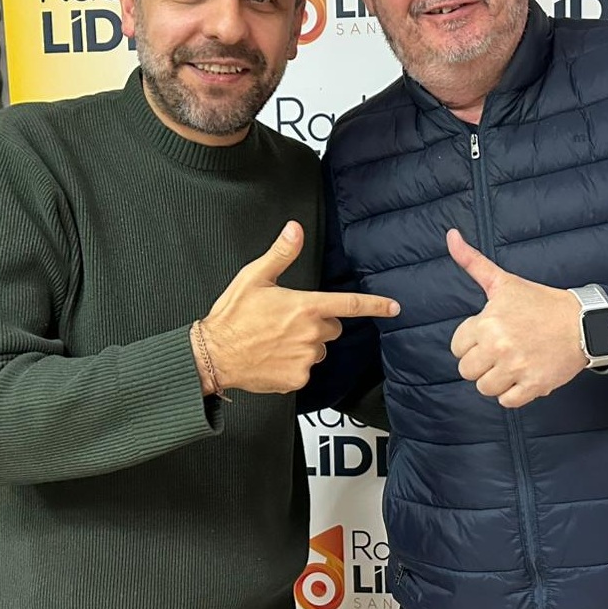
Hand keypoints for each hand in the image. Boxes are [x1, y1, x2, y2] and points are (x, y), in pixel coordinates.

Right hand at [200, 221, 399, 394]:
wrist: (213, 355)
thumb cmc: (232, 316)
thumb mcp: (254, 278)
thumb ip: (281, 254)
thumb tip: (295, 229)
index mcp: (305, 306)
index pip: (349, 304)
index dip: (375, 305)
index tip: (394, 307)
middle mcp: (310, 333)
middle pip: (331, 328)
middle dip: (317, 325)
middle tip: (287, 322)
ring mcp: (305, 359)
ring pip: (317, 350)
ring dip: (304, 346)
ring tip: (274, 341)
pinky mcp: (297, 379)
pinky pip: (304, 370)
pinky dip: (293, 366)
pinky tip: (272, 358)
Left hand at [447, 229, 587, 407]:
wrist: (582, 322)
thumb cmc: (540, 302)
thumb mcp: (503, 282)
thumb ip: (472, 262)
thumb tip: (450, 235)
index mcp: (487, 324)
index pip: (457, 347)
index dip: (471, 341)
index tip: (489, 335)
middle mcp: (499, 348)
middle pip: (467, 371)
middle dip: (481, 362)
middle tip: (501, 350)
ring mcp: (517, 369)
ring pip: (485, 388)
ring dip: (496, 379)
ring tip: (511, 363)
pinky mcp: (534, 386)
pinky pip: (507, 402)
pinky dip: (513, 393)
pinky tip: (523, 375)